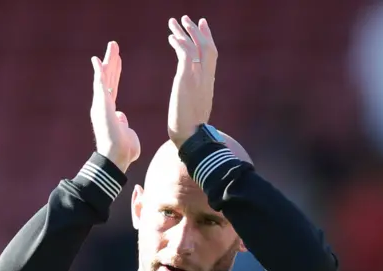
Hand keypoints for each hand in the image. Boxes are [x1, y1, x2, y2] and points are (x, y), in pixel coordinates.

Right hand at [90, 41, 140, 172]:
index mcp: (110, 112)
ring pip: (103, 78)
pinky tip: (97, 59)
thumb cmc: (125, 152)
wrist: (117, 157)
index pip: (113, 88)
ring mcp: (101, 105)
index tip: (119, 61)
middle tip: (114, 46)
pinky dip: (98, 72)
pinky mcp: (101, 106)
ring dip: (107, 61)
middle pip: (107, 79)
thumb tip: (122, 117)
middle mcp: (103, 107)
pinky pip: (99, 85)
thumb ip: (125, 125)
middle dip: (111, 62)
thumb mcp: (129, 135)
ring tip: (112, 46)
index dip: (115, 74)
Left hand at [167, 16, 217, 146]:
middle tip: (189, 19)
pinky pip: (185, 54)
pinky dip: (179, 44)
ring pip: (196, 47)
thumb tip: (192, 107)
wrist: (191, 139)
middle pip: (207, 47)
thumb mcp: (195, 113)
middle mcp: (206, 79)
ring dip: (185, 32)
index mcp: (208, 86)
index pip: (211, 57)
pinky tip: (171, 38)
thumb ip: (195, 102)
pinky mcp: (186, 81)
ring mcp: (197, 79)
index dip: (207, 40)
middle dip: (198, 31)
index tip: (202, 27)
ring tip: (174, 22)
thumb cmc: (190, 133)